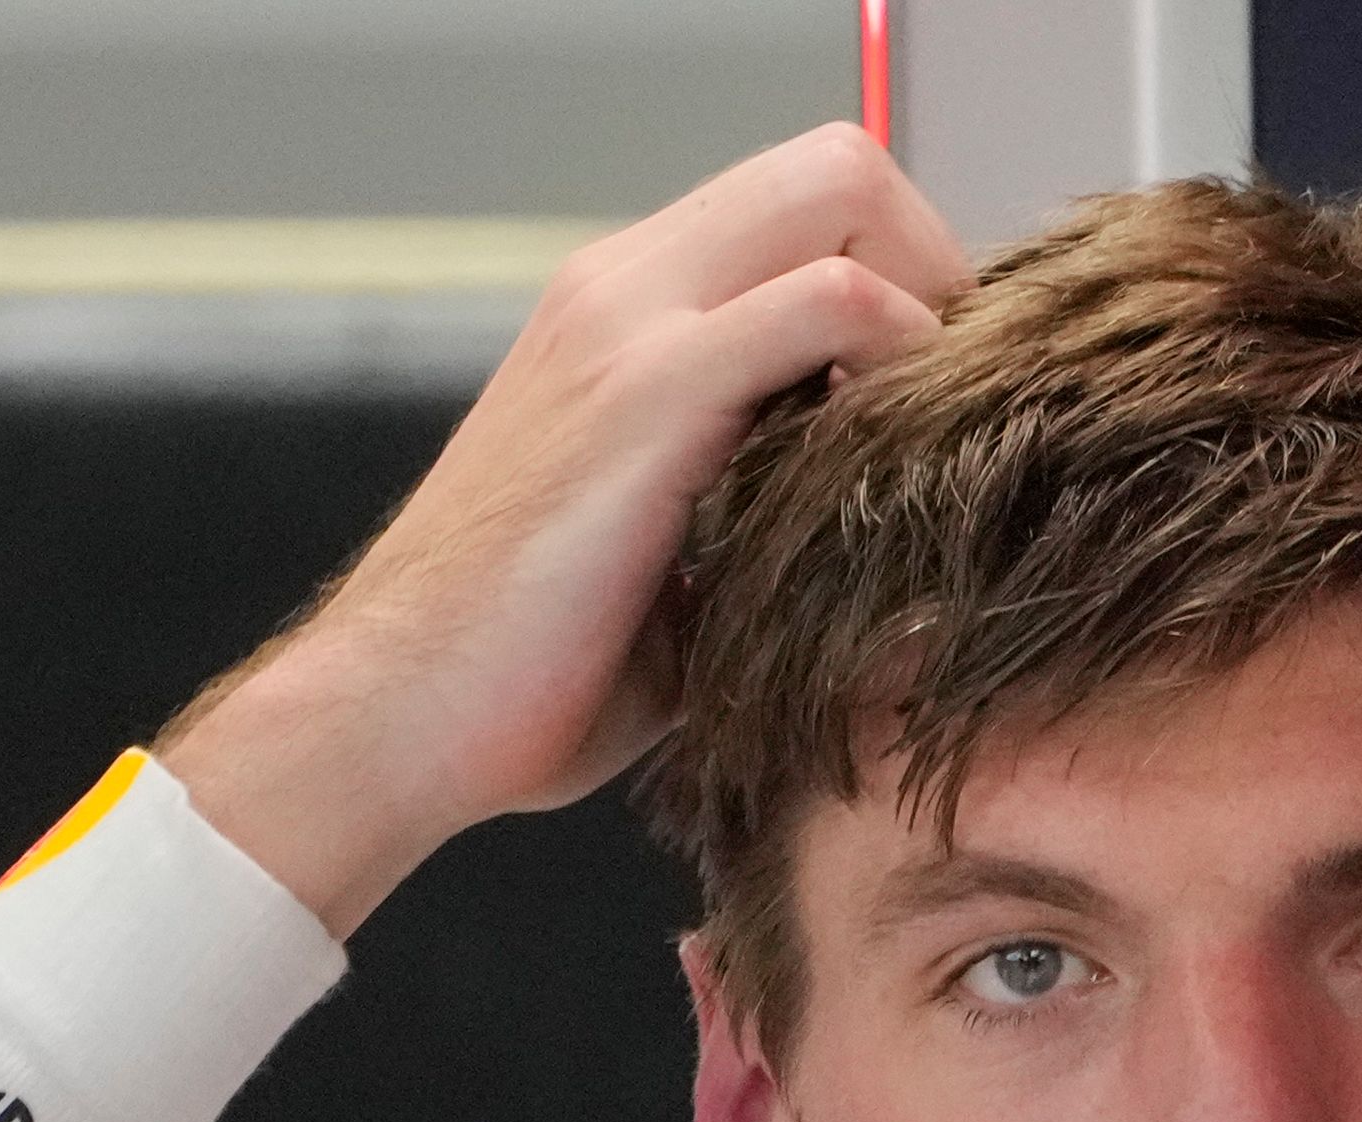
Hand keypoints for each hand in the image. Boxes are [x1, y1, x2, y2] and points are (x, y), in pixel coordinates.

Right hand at [158, 124, 967, 936]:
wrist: (398, 714)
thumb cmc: (540, 668)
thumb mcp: (689, 555)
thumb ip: (776, 498)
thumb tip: (910, 526)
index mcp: (631, 311)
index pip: (809, 205)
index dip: (908, 278)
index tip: (944, 402)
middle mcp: (627, 285)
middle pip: (841, 168)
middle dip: (939, 265)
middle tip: (962, 407)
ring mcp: (631, 323)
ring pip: (840, 194)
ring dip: (931, 304)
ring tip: (936, 435)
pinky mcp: (647, 392)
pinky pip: (830, 304)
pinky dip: (904, 358)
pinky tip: (901, 464)